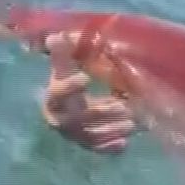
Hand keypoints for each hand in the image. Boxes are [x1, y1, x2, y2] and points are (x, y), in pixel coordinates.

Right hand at [39, 33, 136, 153]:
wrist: (62, 111)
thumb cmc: (65, 85)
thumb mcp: (62, 69)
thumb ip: (61, 53)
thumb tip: (56, 35)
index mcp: (53, 99)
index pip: (58, 93)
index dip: (70, 86)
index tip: (85, 78)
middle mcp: (61, 120)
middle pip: (78, 120)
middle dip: (100, 113)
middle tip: (122, 106)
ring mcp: (74, 135)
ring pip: (90, 137)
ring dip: (111, 131)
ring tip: (131, 123)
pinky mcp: (85, 144)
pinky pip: (97, 149)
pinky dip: (109, 149)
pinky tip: (124, 144)